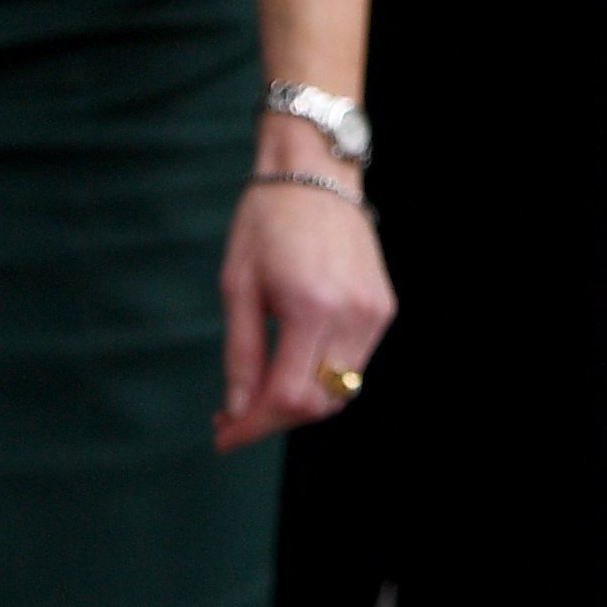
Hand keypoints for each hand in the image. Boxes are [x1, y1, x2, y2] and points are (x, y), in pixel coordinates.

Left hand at [214, 163, 394, 453]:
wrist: (315, 171)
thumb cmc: (267, 221)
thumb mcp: (237, 285)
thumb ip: (240, 353)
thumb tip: (235, 409)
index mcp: (310, 306)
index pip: (287, 396)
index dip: (253, 425)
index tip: (223, 435)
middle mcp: (351, 313)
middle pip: (317, 402)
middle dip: (273, 419)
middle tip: (234, 417)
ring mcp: (374, 311)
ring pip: (340, 390)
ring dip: (299, 403)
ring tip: (259, 393)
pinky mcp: (384, 307)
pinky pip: (354, 364)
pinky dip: (322, 377)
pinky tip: (292, 365)